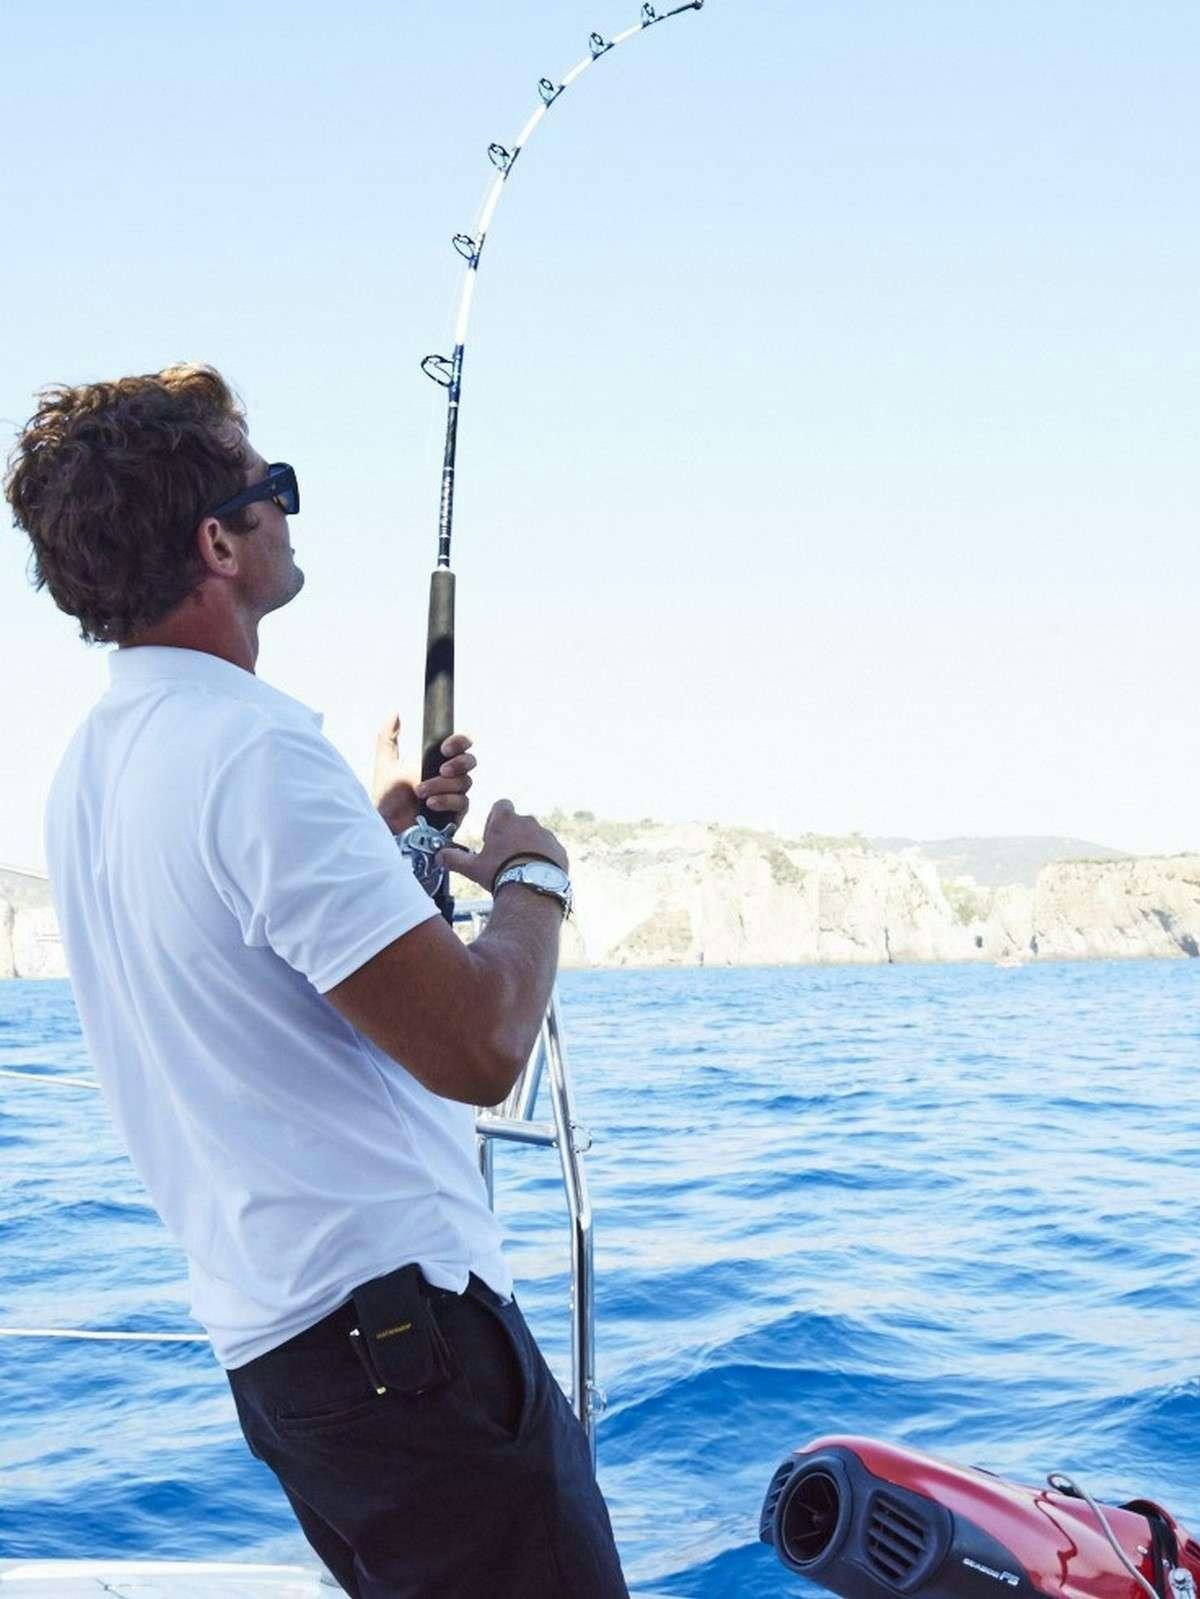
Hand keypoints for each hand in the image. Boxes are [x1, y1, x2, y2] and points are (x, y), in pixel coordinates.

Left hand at [371, 714, 475, 834]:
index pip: (460, 745)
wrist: (387, 827)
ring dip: (442, 785)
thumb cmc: (388, 798)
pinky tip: (431, 804)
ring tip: (421, 792)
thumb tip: (394, 712)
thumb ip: (388, 738)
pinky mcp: (457, 813)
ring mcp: (455, 794)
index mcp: (437, 761)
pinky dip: (446, 800)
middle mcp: (449, 776)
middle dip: (458, 763)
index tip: (444, 748)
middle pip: (470, 761)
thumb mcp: (385, 764)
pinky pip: (462, 802)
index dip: (459, 742)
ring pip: (464, 782)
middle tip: (441, 768)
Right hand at [440, 799, 567, 889]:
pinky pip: (550, 851)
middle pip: (519, 822)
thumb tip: (439, 856)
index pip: (501, 805)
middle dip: (512, 836)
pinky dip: (543, 859)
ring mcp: (546, 835)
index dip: (495, 819)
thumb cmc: (500, 873)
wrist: (532, 889)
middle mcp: (529, 822)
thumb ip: (454, 859)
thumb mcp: (472, 867)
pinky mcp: (559, 850)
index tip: (492, 836)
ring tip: (520, 870)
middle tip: (504, 857)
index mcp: (506, 820)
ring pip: (536, 837)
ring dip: (528, 848)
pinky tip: (534, 875)